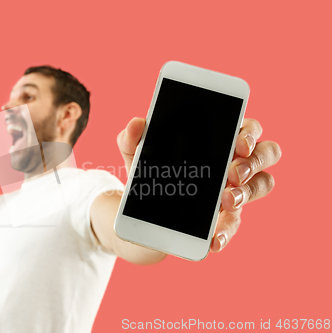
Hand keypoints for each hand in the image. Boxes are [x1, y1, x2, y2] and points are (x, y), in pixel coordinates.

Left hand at [117, 117, 281, 252]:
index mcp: (218, 138)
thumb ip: (132, 137)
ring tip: (226, 201)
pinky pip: (235, 224)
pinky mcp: (224, 218)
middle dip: (255, 162)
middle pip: (266, 153)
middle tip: (233, 172)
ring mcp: (233, 190)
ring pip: (262, 184)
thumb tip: (136, 124)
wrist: (137, 210)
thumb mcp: (135, 153)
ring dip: (248, 192)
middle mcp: (233, 161)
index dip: (250, 132)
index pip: (246, 128)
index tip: (239, 143)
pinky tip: (213, 240)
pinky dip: (226, 232)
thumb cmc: (148, 169)